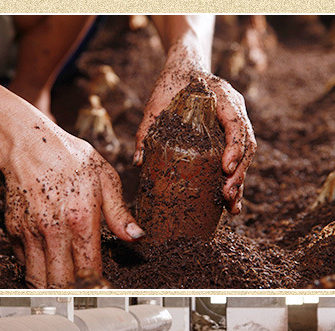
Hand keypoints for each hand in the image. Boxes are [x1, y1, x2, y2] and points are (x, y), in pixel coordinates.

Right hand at [1, 117, 143, 287]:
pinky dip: (35, 270)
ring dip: (51, 289)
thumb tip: (136, 236)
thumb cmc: (68, 157)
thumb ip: (120, 213)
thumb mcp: (105, 179)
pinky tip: (47, 264)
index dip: (97, 286)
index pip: (89, 269)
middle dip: (73, 295)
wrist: (28, 145)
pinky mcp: (14, 232)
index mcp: (81, 220)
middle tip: (83, 295)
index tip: (103, 290)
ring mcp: (31, 234)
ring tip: (63, 290)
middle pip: (61, 283)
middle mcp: (54, 231)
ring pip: (38, 280)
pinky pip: (24, 264)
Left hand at [134, 65, 255, 213]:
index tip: (226, 169)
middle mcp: (235, 110)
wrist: (183, 68)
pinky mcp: (229, 135)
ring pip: (246, 154)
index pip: (237, 124)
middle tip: (227, 197)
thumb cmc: (169, 85)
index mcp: (223, 97)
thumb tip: (138, 162)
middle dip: (239, 173)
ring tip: (232, 207)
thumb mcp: (154, 104)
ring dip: (240, 181)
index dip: (235, 148)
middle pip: (247, 144)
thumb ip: (146, 130)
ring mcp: (235, 122)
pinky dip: (234, 178)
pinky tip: (229, 200)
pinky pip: (237, 157)